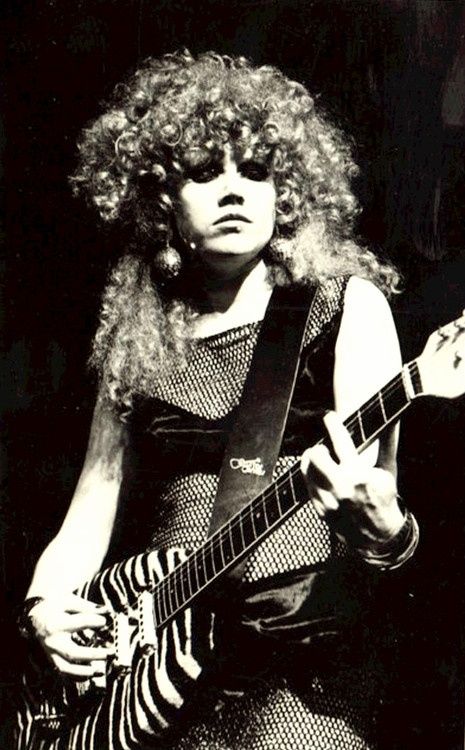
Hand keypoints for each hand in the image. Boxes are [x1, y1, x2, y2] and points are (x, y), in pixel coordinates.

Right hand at [28, 593, 112, 678]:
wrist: (34, 616)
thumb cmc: (54, 606)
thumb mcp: (69, 601)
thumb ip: (88, 607)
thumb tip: (107, 612)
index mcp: (57, 624)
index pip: (81, 623)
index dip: (96, 621)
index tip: (105, 621)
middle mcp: (52, 642)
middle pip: (73, 653)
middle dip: (94, 655)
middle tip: (111, 653)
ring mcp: (50, 653)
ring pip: (66, 669)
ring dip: (84, 672)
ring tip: (101, 670)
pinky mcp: (51, 660)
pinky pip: (63, 673)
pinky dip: (76, 677)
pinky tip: (91, 675)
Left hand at [301, 411, 404, 550]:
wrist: (380, 536)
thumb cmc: (384, 500)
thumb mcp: (388, 471)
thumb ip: (387, 443)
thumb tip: (392, 421)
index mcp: (360, 475)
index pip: (341, 443)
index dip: (333, 425)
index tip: (329, 417)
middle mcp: (342, 487)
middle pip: (315, 456)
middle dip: (317, 447)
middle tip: (323, 447)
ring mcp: (329, 500)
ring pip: (307, 471)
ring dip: (311, 461)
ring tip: (320, 460)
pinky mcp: (321, 510)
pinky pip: (307, 486)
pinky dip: (311, 477)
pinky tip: (320, 476)